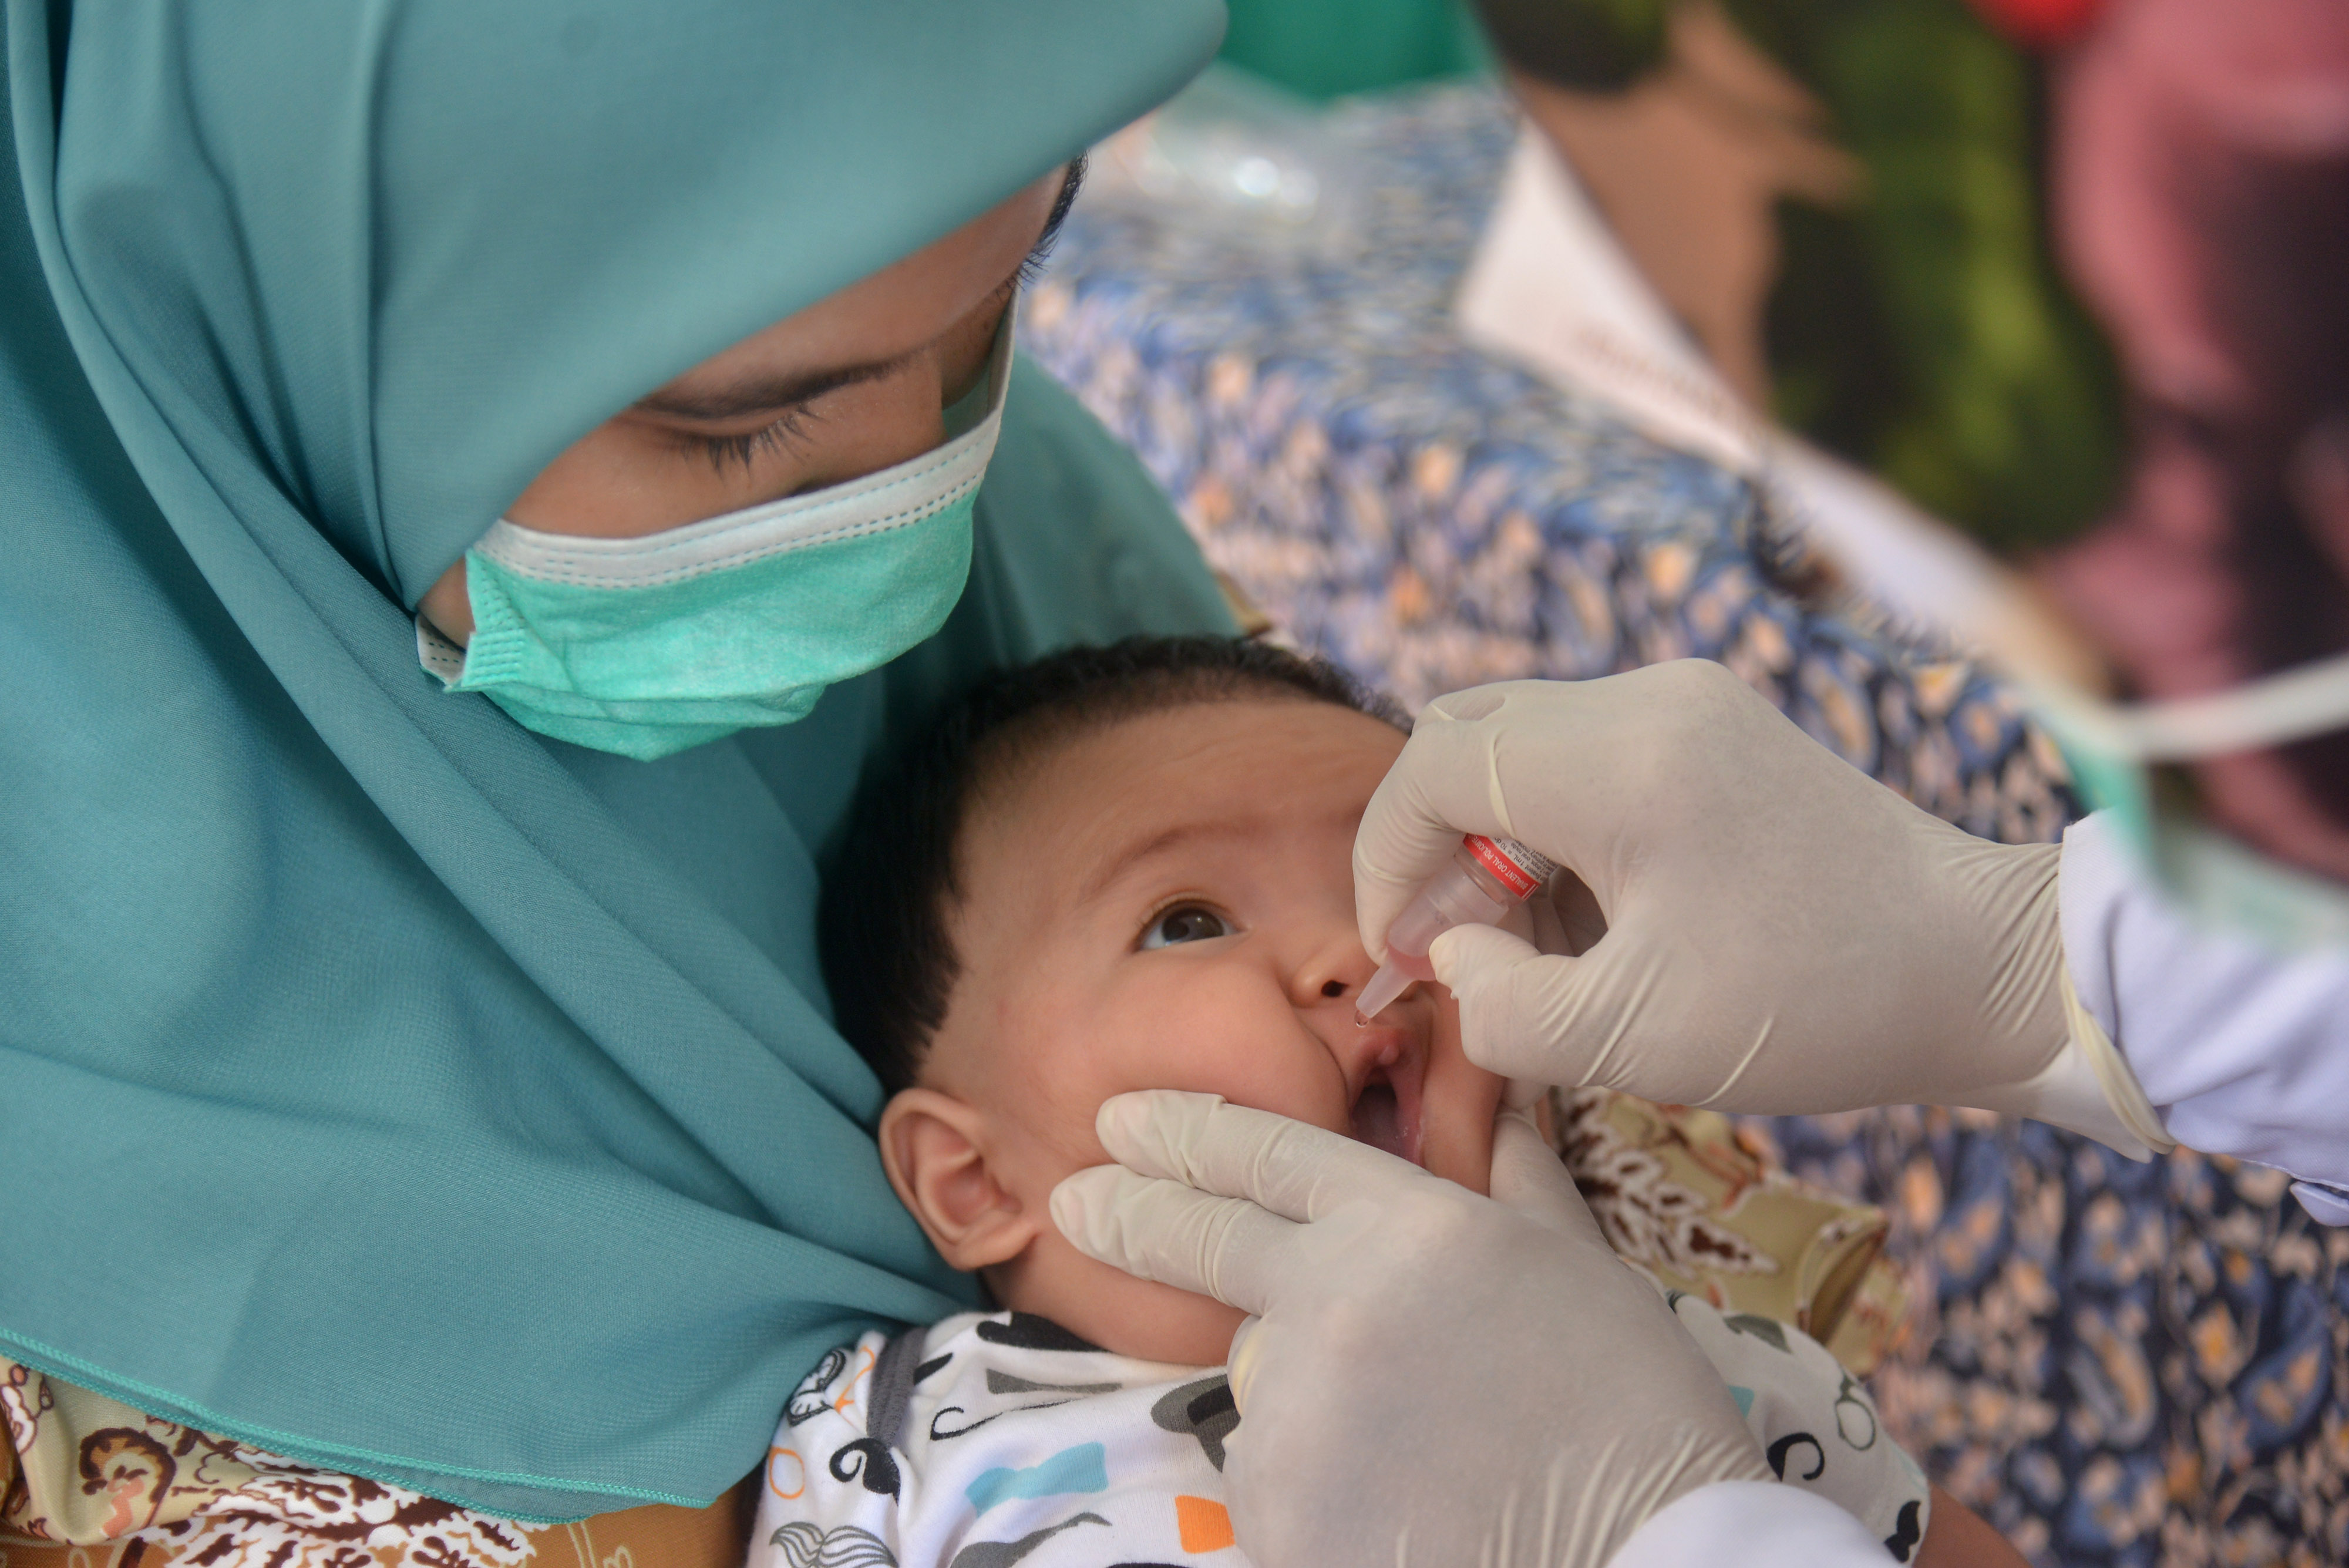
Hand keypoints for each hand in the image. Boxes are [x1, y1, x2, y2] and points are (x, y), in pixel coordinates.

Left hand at [1051, 1090, 1768, 1567]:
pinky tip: (1396, 1503)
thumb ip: (1511, 1179)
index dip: (1186, 1130)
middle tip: (1077, 1194)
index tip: (1124, 1119)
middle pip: (1201, 1237)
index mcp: (1407, 1227)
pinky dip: (1311, 1481)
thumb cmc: (1630, 1417)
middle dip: (1128, 1209)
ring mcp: (1294, 1409)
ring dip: (1305, 1392)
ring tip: (1412, 1445)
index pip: (1265, 1155)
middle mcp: (1331, 1301)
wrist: (1644, 1562)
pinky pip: (1268, 1473)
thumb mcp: (1579, 1269)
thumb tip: (1486, 1105)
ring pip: (1258, 1374)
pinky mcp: (1276, 1508)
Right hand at [1353, 661, 2166, 1152]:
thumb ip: (1501, 1008)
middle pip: (1469, 740)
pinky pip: (1588, 768)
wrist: (1992, 970)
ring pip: (1524, 753)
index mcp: (1621, 758)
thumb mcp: (1637, 1040)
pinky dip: (1558, 844)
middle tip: (1450, 956)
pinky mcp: (1715, 738)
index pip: (1435, 766)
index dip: (1387, 862)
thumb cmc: (1823, 1005)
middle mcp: (1648, 703)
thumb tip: (1451, 958)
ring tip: (1532, 962)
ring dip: (1497, 852)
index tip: (1398, 956)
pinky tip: (1591, 933)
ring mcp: (1687, 710)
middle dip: (1433, 851)